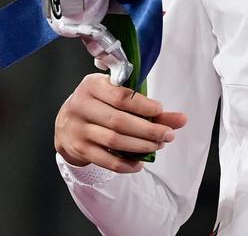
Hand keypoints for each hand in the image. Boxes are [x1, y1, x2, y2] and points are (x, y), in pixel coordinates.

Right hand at [55, 73, 187, 172]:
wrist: (66, 123)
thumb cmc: (99, 104)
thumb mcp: (117, 96)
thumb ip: (148, 107)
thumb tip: (181, 119)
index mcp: (92, 85)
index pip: (120, 96)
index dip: (143, 105)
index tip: (160, 110)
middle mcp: (81, 106)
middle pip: (119, 121)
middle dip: (148, 130)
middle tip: (168, 135)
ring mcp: (78, 129)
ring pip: (114, 140)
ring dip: (140, 146)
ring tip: (158, 145)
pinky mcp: (79, 149)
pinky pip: (106, 160)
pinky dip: (126, 164)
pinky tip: (140, 163)